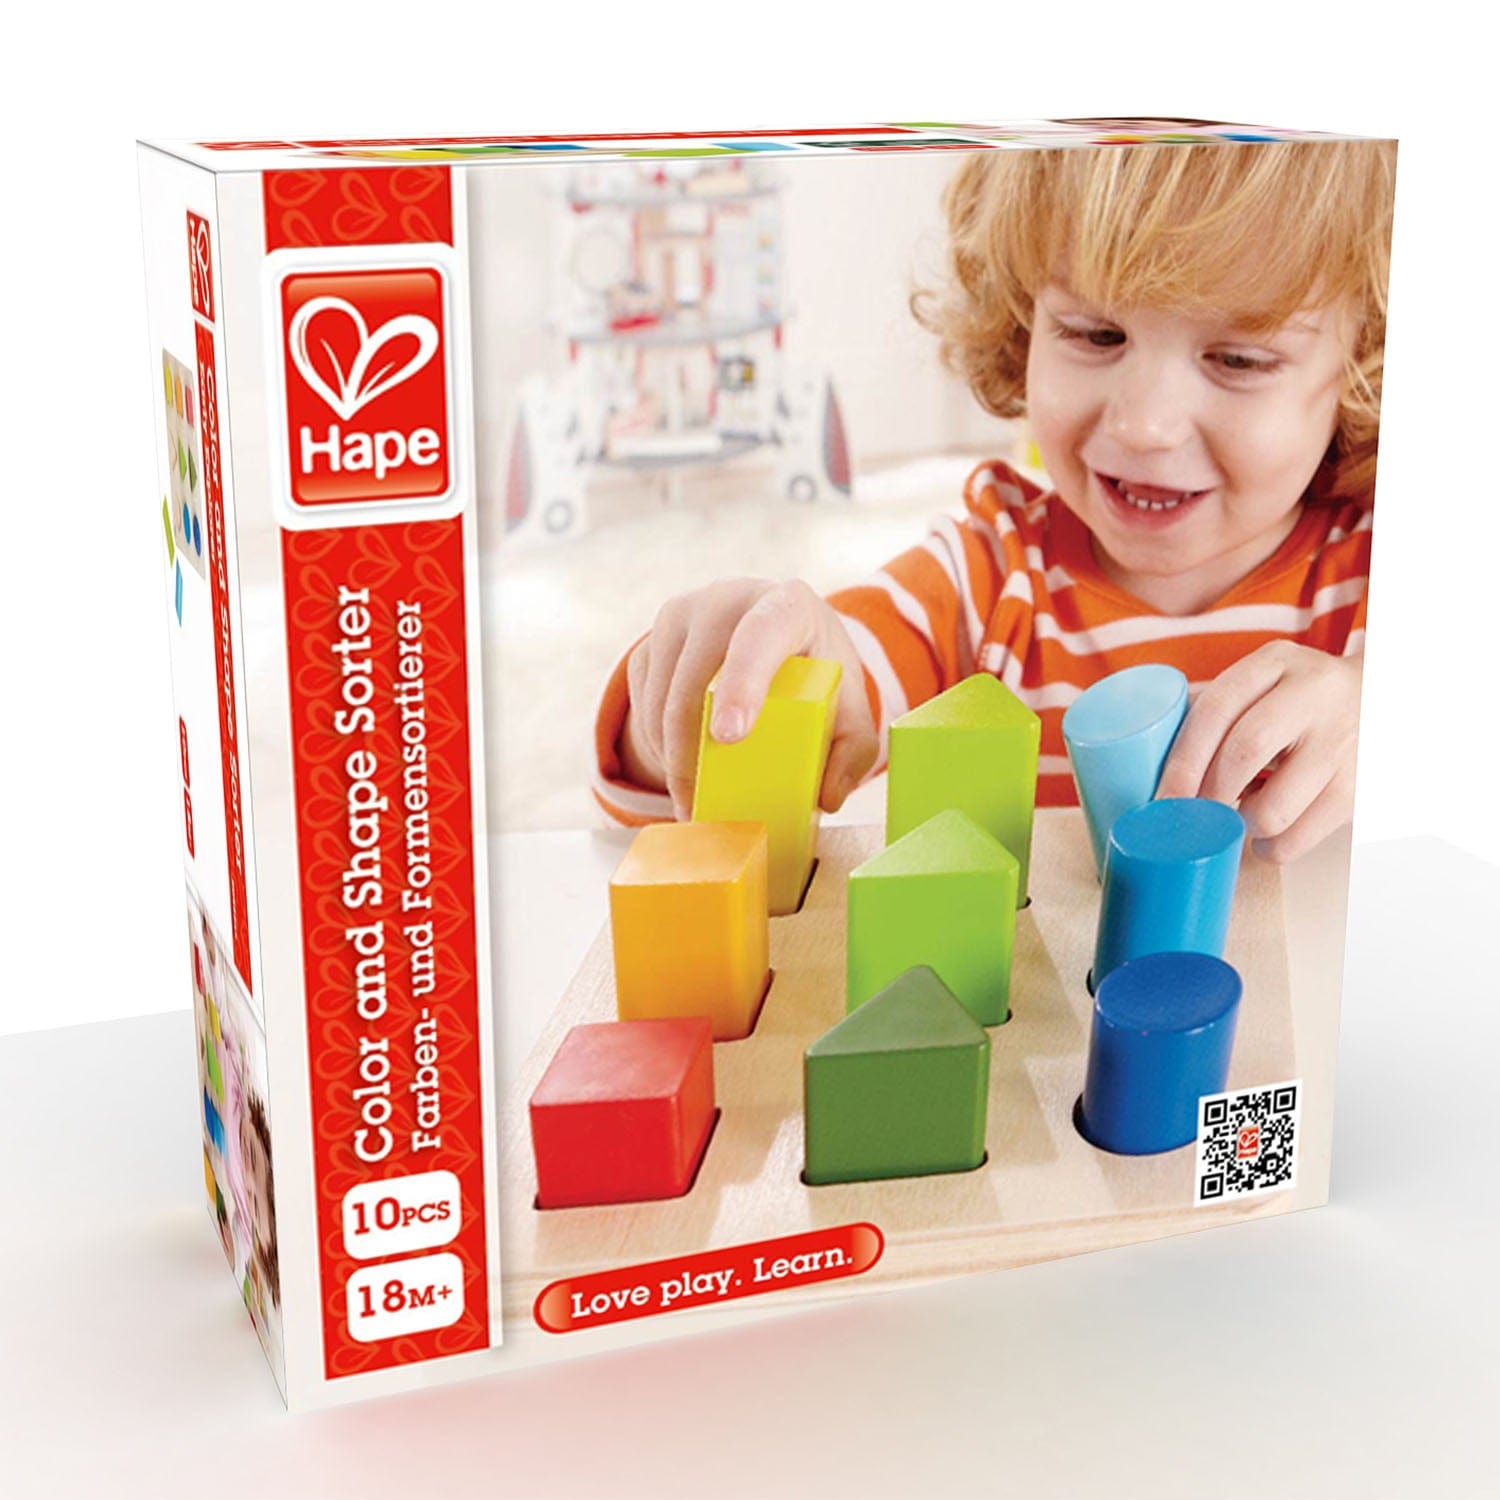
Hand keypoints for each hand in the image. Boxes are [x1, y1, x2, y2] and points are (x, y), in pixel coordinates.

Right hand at [619, 578, 878, 819]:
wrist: (774, 633)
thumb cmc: (815, 673)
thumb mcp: (849, 708)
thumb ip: (852, 753)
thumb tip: (826, 797)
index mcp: (786, 605)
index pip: (760, 636)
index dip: (742, 684)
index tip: (730, 737)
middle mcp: (727, 599)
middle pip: (696, 676)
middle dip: (690, 748)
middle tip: (698, 804)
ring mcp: (683, 615)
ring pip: (660, 693)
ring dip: (668, 753)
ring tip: (689, 798)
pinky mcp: (654, 638)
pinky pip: (642, 698)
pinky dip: (654, 741)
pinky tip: (679, 765)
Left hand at [1155, 641, 1361, 863]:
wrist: (1388, 699)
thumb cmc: (1302, 700)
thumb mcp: (1266, 682)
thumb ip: (1220, 710)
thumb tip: (1154, 766)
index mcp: (1276, 662)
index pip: (1216, 710)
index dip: (1182, 760)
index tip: (1160, 797)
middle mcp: (1314, 694)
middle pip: (1244, 752)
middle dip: (1208, 795)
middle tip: (1192, 817)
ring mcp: (1343, 740)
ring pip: (1275, 806)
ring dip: (1243, 825)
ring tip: (1237, 821)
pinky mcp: (1363, 784)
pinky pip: (1304, 834)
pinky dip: (1275, 847)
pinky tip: (1267, 839)